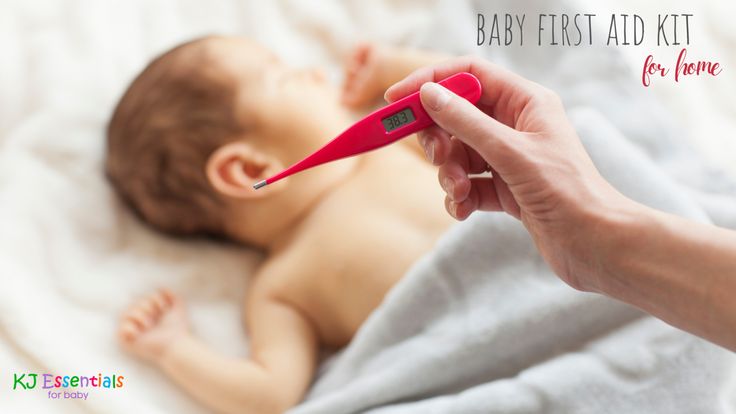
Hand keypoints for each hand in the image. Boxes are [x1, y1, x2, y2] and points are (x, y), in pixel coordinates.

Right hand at [385, 56, 639, 291]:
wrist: (596, 245)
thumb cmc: (567, 192)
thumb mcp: (511, 153)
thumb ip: (466, 123)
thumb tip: (428, 95)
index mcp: (525, 102)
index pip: (468, 74)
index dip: (430, 81)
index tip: (396, 99)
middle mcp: (516, 125)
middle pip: (456, 116)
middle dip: (439, 139)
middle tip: (438, 157)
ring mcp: (509, 158)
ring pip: (458, 154)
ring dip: (449, 174)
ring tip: (460, 192)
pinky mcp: (506, 189)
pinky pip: (468, 184)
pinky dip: (460, 197)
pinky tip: (466, 210)